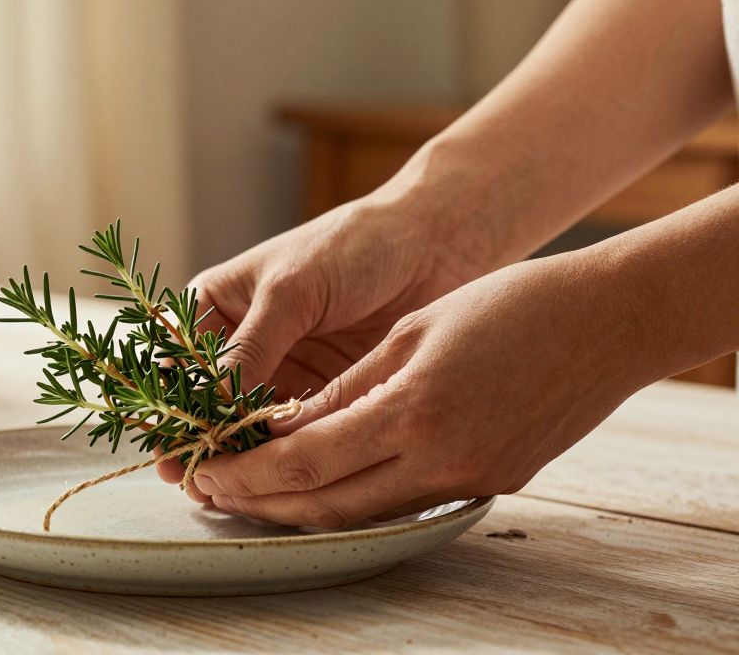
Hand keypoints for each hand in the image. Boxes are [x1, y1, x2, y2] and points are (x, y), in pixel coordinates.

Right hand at [158, 193, 482, 497]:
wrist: (434, 243)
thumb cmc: (352, 244)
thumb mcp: (291, 290)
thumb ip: (252, 347)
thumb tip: (214, 404)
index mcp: (216, 308)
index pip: (179, 364)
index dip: (172, 406)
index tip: (170, 445)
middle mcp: (242, 346)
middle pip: (208, 404)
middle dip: (201, 442)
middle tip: (194, 480)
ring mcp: (282, 374)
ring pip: (248, 427)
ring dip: (240, 459)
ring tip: (225, 492)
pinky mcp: (323, 396)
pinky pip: (294, 436)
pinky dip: (285, 460)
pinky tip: (276, 484)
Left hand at [189, 250, 655, 527]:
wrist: (610, 321)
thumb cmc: (510, 305)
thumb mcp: (412, 331)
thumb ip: (347, 387)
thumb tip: (286, 425)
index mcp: (413, 410)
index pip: (305, 460)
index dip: (248, 472)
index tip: (207, 470)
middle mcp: (441, 458)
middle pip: (327, 503)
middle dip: (262, 502)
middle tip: (215, 492)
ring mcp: (471, 478)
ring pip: (364, 512)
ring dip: (304, 507)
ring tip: (255, 494)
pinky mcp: (493, 482)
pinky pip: (406, 501)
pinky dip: (357, 497)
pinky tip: (325, 482)